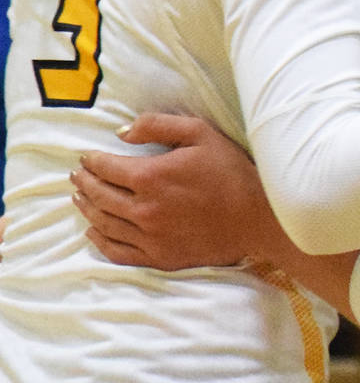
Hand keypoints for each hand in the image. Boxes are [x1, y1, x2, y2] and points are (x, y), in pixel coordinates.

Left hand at [71, 115, 292, 269]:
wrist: (259, 217)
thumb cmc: (233, 172)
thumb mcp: (201, 133)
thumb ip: (158, 126)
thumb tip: (122, 133)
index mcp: (151, 176)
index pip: (106, 168)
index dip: (91, 160)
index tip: (86, 157)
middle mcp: (143, 209)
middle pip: (99, 195)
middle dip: (84, 182)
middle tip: (77, 175)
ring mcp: (149, 236)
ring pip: (103, 223)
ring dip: (87, 208)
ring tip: (79, 198)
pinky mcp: (158, 256)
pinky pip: (117, 251)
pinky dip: (99, 241)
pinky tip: (93, 232)